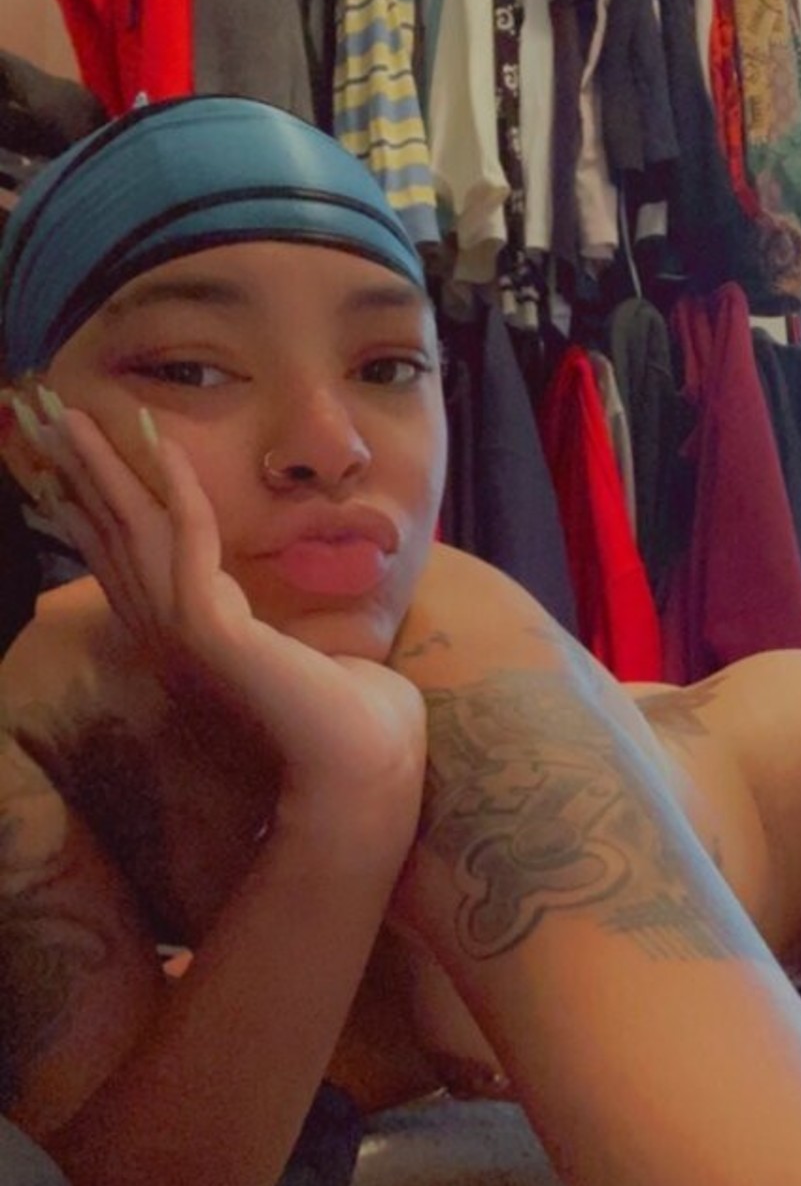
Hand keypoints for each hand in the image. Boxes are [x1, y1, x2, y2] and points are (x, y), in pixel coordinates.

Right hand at [25, 393, 425, 821]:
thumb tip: (264, 586)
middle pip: (113, 543)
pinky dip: (178, 488)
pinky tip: (166, 445)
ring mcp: (183, 636)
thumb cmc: (344, 714)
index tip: (72, 467)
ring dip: (105, 470)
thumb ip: (265, 620)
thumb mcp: (291, 650)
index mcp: (183, 647)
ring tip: (76, 420)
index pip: (125, 567)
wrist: (363, 765)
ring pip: (133, 533)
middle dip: (82, 480)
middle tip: (53, 426)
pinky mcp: (210, 629)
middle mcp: (168, 641)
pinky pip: (187, 539)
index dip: (94, 513)